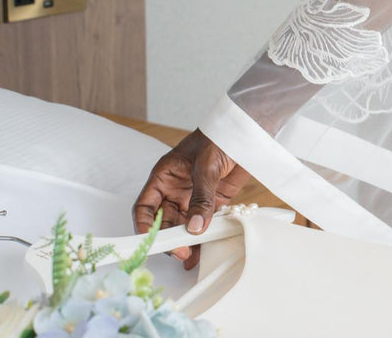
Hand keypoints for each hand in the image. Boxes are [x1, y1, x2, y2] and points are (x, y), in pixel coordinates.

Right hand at [132, 129, 250, 269]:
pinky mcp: (213, 202)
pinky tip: (204, 250)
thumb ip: (201, 196)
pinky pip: (205, 223)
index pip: (145, 208)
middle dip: (170, 238)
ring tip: (191, 258)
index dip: (146, 226)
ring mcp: (194, 197)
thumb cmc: (219, 137)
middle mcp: (175, 190)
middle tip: (181, 252)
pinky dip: (204, 238)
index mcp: (164, 177)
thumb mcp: (206, 166)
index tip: (154, 241)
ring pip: (184, 226)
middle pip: (164, 222)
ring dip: (186, 242)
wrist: (246, 132)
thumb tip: (195, 227)